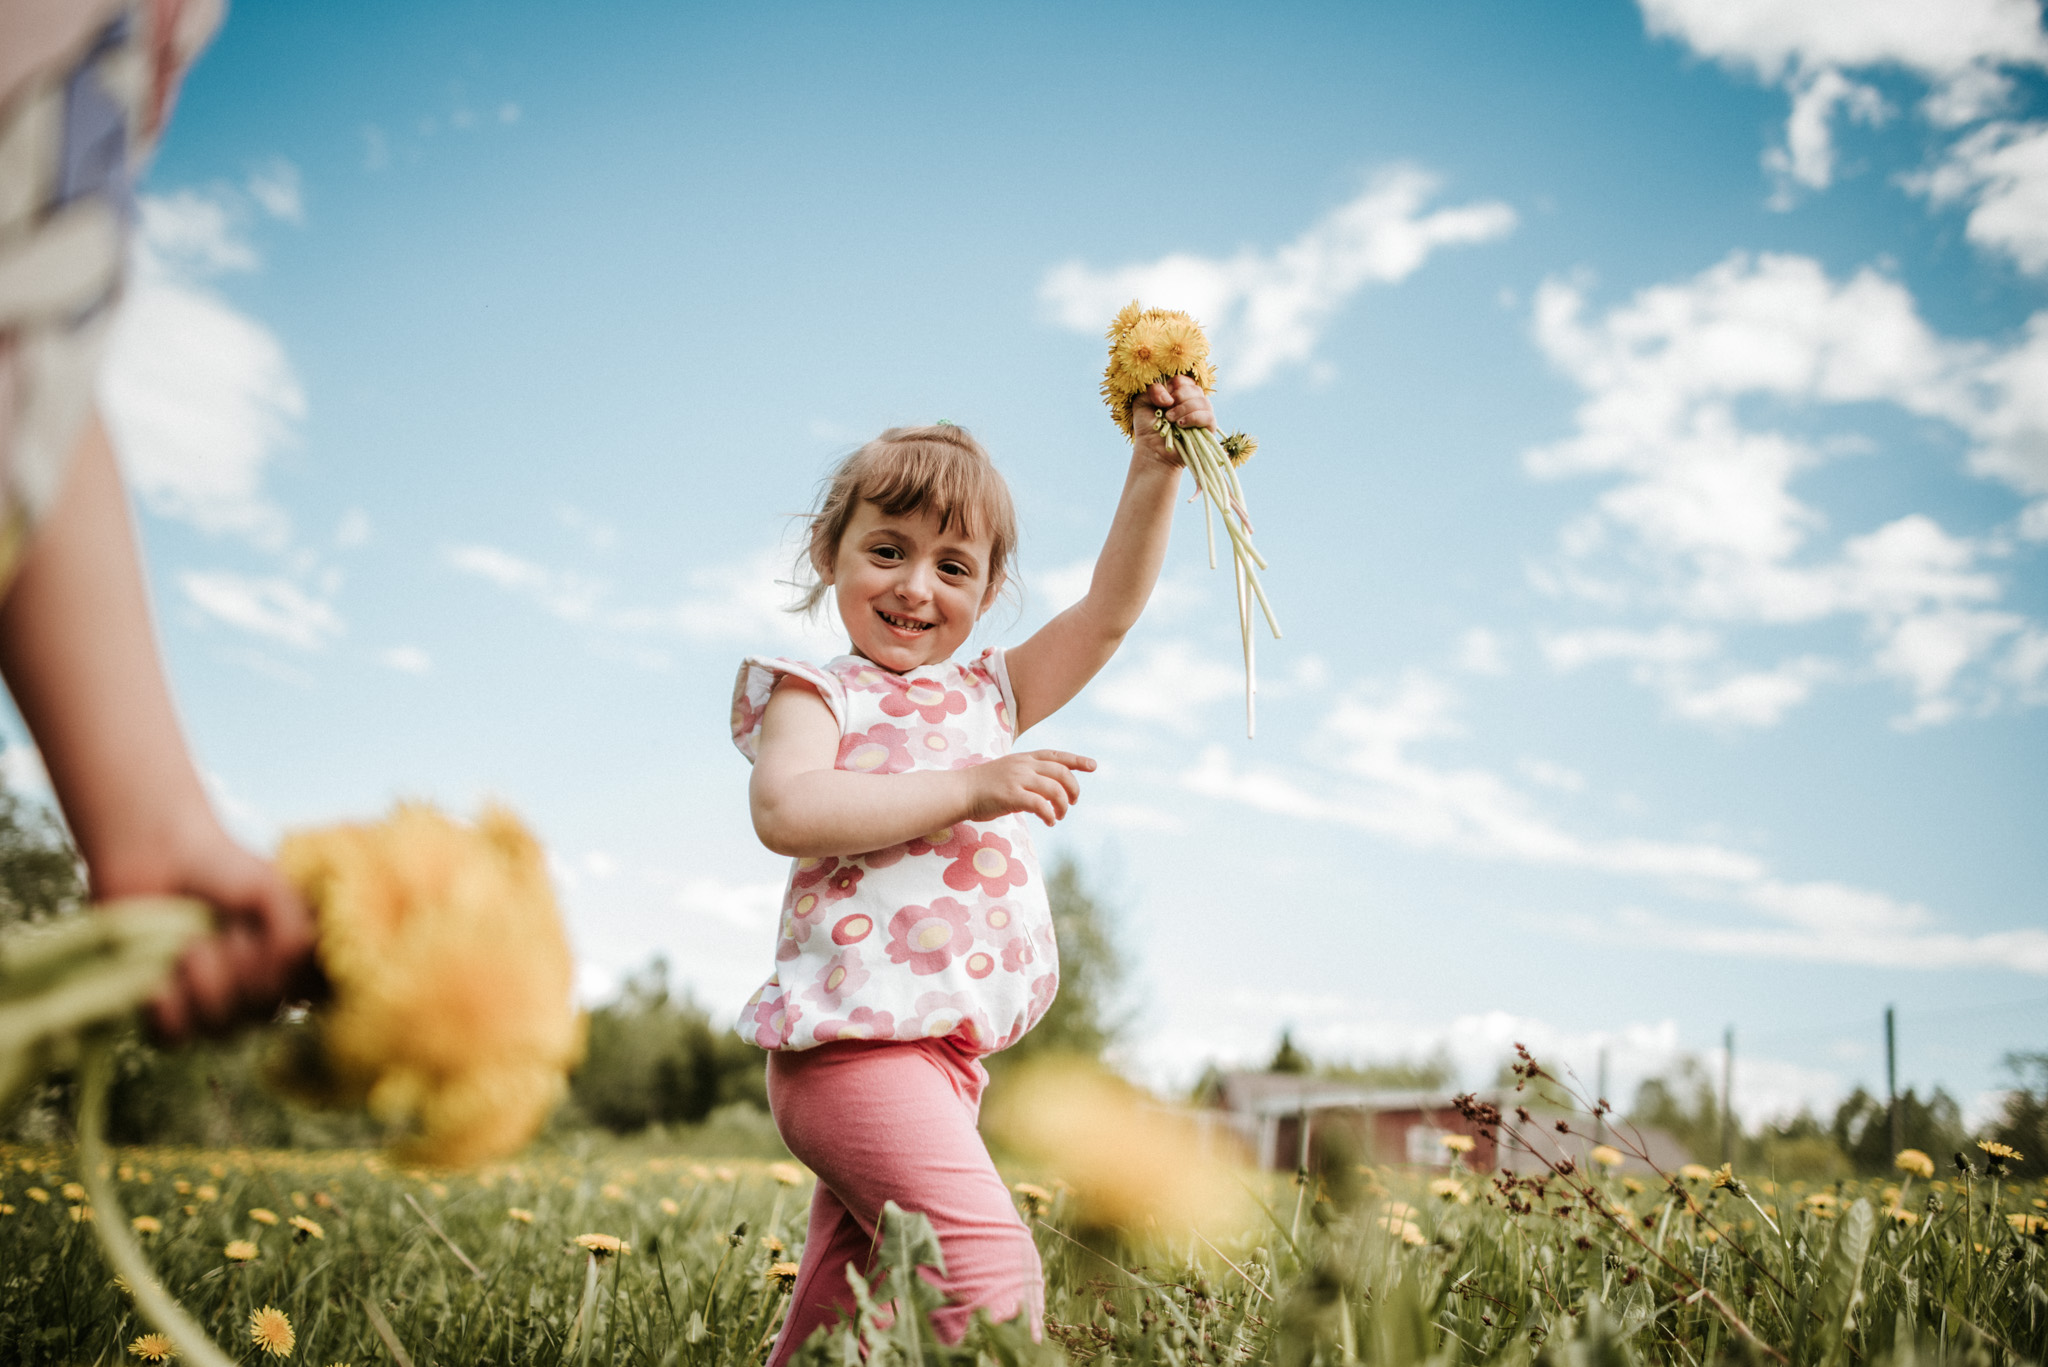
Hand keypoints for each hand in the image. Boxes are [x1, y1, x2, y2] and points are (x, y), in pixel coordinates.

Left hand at [101, 823, 318, 1042]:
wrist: (156, 854)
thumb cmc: (222, 869)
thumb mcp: (275, 895)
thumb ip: (294, 941)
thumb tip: (279, 990)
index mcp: (283, 966)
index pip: (300, 999)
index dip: (284, 973)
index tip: (268, 935)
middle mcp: (249, 990)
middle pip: (258, 1015)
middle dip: (241, 969)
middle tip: (225, 931)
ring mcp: (204, 1002)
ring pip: (218, 1029)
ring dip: (205, 982)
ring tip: (189, 946)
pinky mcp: (160, 1008)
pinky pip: (173, 1038)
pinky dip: (168, 1012)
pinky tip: (162, 984)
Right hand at [965, 750, 1097, 825]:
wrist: (960, 791)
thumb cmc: (984, 786)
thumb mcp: (1009, 772)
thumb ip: (1029, 776)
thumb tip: (1050, 791)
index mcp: (1024, 758)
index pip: (1056, 756)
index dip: (1077, 760)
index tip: (1093, 766)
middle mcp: (1023, 765)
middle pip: (1061, 772)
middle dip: (1073, 788)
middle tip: (1073, 802)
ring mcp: (1017, 779)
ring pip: (1054, 789)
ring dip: (1063, 805)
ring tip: (1059, 816)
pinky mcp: (1011, 795)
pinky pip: (1040, 805)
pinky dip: (1050, 814)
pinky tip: (1050, 821)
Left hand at [1132, 375, 1214, 468]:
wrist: (1152, 451)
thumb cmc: (1147, 427)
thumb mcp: (1142, 402)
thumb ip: (1153, 390)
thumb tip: (1170, 398)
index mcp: (1179, 394)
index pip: (1182, 380)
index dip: (1171, 387)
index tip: (1162, 400)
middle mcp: (1193, 402)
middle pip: (1194, 389)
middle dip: (1178, 399)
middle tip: (1166, 414)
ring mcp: (1202, 415)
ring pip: (1203, 401)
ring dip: (1184, 409)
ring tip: (1171, 420)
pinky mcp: (1208, 429)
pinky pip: (1209, 416)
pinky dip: (1194, 418)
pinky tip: (1181, 425)